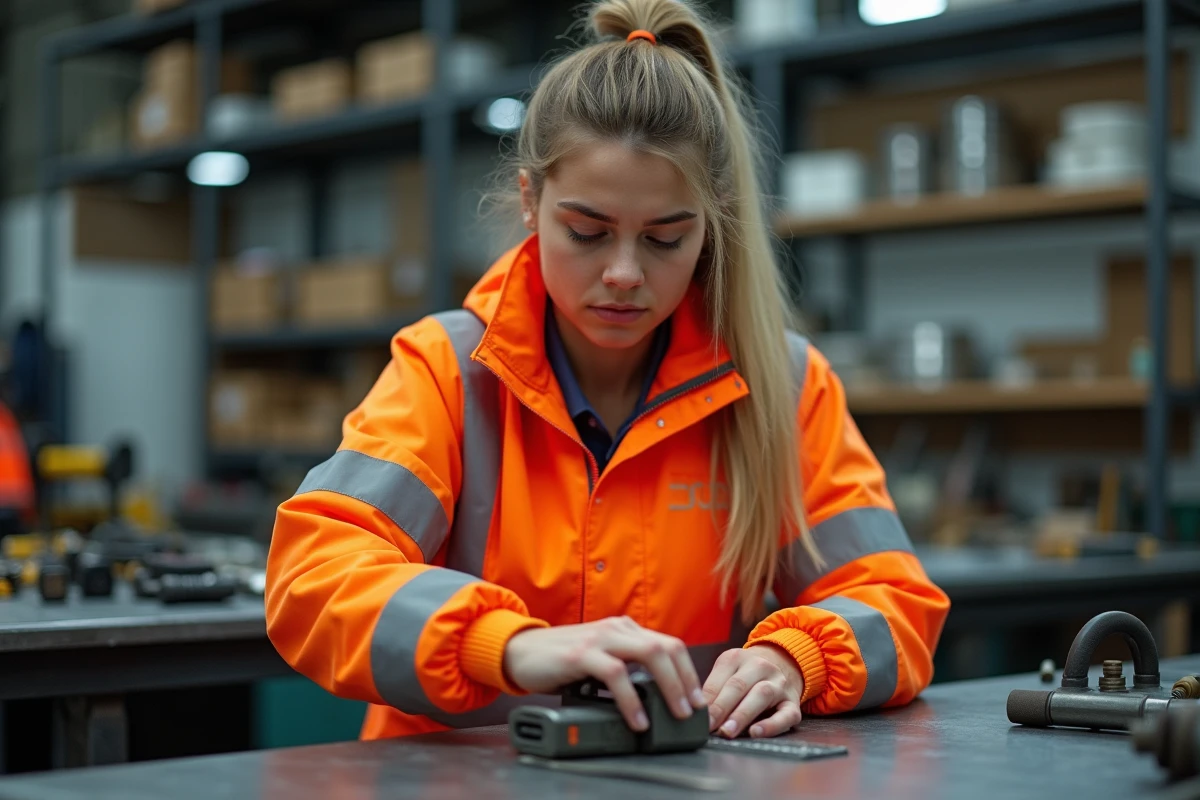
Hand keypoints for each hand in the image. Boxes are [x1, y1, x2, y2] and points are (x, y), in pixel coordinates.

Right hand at [503, 616, 705, 731]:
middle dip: (686, 679)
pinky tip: (637, 719)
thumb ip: (624, 667)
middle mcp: (617, 628)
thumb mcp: (600, 658)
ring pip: (649, 655)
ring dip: (669, 687)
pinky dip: (631, 699)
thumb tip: (655, 695)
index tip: (695, 698)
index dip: (687, 671)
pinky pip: (616, 674)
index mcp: (624, 629)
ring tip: (675, 713)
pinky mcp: (582, 654)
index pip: (669, 644)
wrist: (519, 651)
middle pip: (666, 647)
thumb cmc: (560, 658)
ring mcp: (600, 639)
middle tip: (692, 708)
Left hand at [702, 645, 804, 738]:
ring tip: (727, 731)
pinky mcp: (793, 703)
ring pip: (761, 695)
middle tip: (709, 726)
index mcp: (737, 657)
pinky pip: (786, 715)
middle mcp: (760, 666)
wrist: (784, 663)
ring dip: (742, 715)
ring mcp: (778, 683)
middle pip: (738, 685)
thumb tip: (697, 714)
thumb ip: (713, 690)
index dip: (707, 700)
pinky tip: (755, 733)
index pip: (719, 678)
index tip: (697, 717)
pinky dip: (771, 725)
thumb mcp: (727, 673)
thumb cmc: (746, 675)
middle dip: (721, 708)